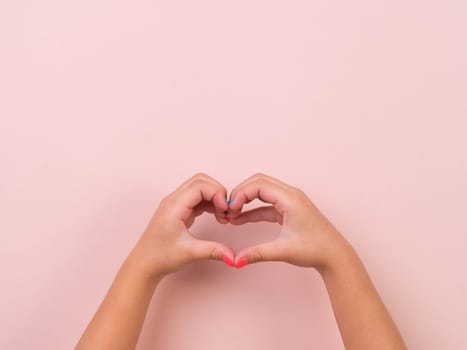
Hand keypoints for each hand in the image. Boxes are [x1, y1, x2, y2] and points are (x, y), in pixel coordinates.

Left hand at [125, 173, 235, 280]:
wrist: (144, 265)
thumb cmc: (160, 257)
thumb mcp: (190, 253)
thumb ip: (213, 251)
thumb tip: (234, 257)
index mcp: (174, 206)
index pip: (200, 185)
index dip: (217, 193)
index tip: (226, 210)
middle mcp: (174, 200)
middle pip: (201, 181)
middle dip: (218, 192)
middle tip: (226, 211)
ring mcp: (176, 204)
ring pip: (200, 188)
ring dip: (214, 197)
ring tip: (222, 215)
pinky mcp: (180, 210)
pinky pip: (198, 198)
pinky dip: (210, 203)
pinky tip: (216, 216)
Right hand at [227, 173, 351, 269]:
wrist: (334, 256)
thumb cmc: (316, 249)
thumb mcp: (283, 251)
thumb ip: (257, 254)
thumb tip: (236, 260)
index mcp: (291, 199)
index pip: (259, 185)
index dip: (241, 194)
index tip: (230, 209)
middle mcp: (291, 195)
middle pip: (259, 182)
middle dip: (241, 193)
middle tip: (228, 208)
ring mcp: (290, 201)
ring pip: (262, 191)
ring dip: (246, 199)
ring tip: (231, 214)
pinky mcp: (289, 210)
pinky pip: (267, 204)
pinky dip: (253, 209)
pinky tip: (241, 219)